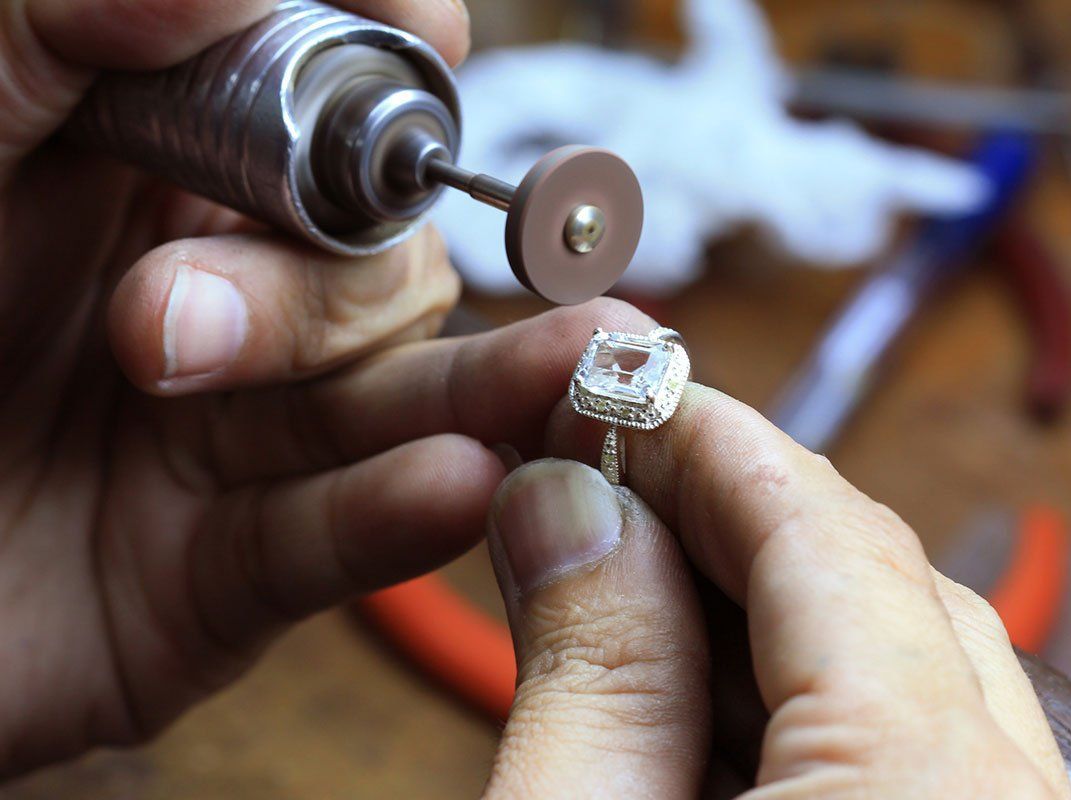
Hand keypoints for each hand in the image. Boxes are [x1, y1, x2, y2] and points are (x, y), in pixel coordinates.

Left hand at [0, 0, 475, 773]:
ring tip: (561, 369)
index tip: (423, 29)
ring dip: (472, 385)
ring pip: (396, 398)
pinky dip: (397, 513)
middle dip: (316, 287)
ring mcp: (237, 437)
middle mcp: (225, 297)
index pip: (324, 104)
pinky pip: (337, 541)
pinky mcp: (232, 574)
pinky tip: (453, 482)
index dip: (384, 62)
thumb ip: (54, 37)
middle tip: (161, 327)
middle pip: (378, 266)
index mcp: (156, 178)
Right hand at [467, 314, 1070, 796]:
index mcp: (921, 785)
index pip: (824, 529)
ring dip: (746, 610)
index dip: (704, 436)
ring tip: (622, 591)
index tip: (616, 388)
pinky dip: (790, 699)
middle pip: (872, 581)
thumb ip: (583, 669)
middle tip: (601, 479)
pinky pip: (903, 748)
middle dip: (721, 515)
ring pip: (891, 661)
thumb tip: (567, 503)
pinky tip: (687, 696)